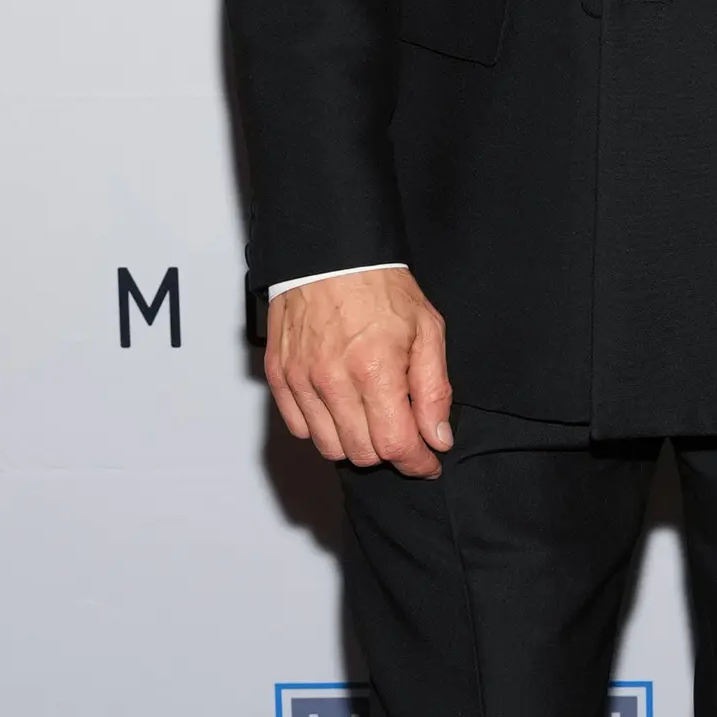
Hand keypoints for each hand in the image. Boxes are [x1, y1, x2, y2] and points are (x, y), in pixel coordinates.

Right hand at [264, 265, 453, 476]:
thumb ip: (434, 390)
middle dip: (390, 451)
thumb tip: (437, 437)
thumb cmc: (379, 287)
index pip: (395, 445)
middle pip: (362, 453)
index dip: (417, 462)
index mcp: (374, 368)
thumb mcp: (427, 330)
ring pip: (329, 447)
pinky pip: (300, 428)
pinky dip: (323, 429)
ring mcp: (301, 380)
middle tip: (402, 431)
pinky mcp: (279, 376)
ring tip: (371, 418)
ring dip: (355, 444)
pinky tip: (341, 408)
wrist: (330, 254)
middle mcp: (332, 379)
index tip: (427, 462)